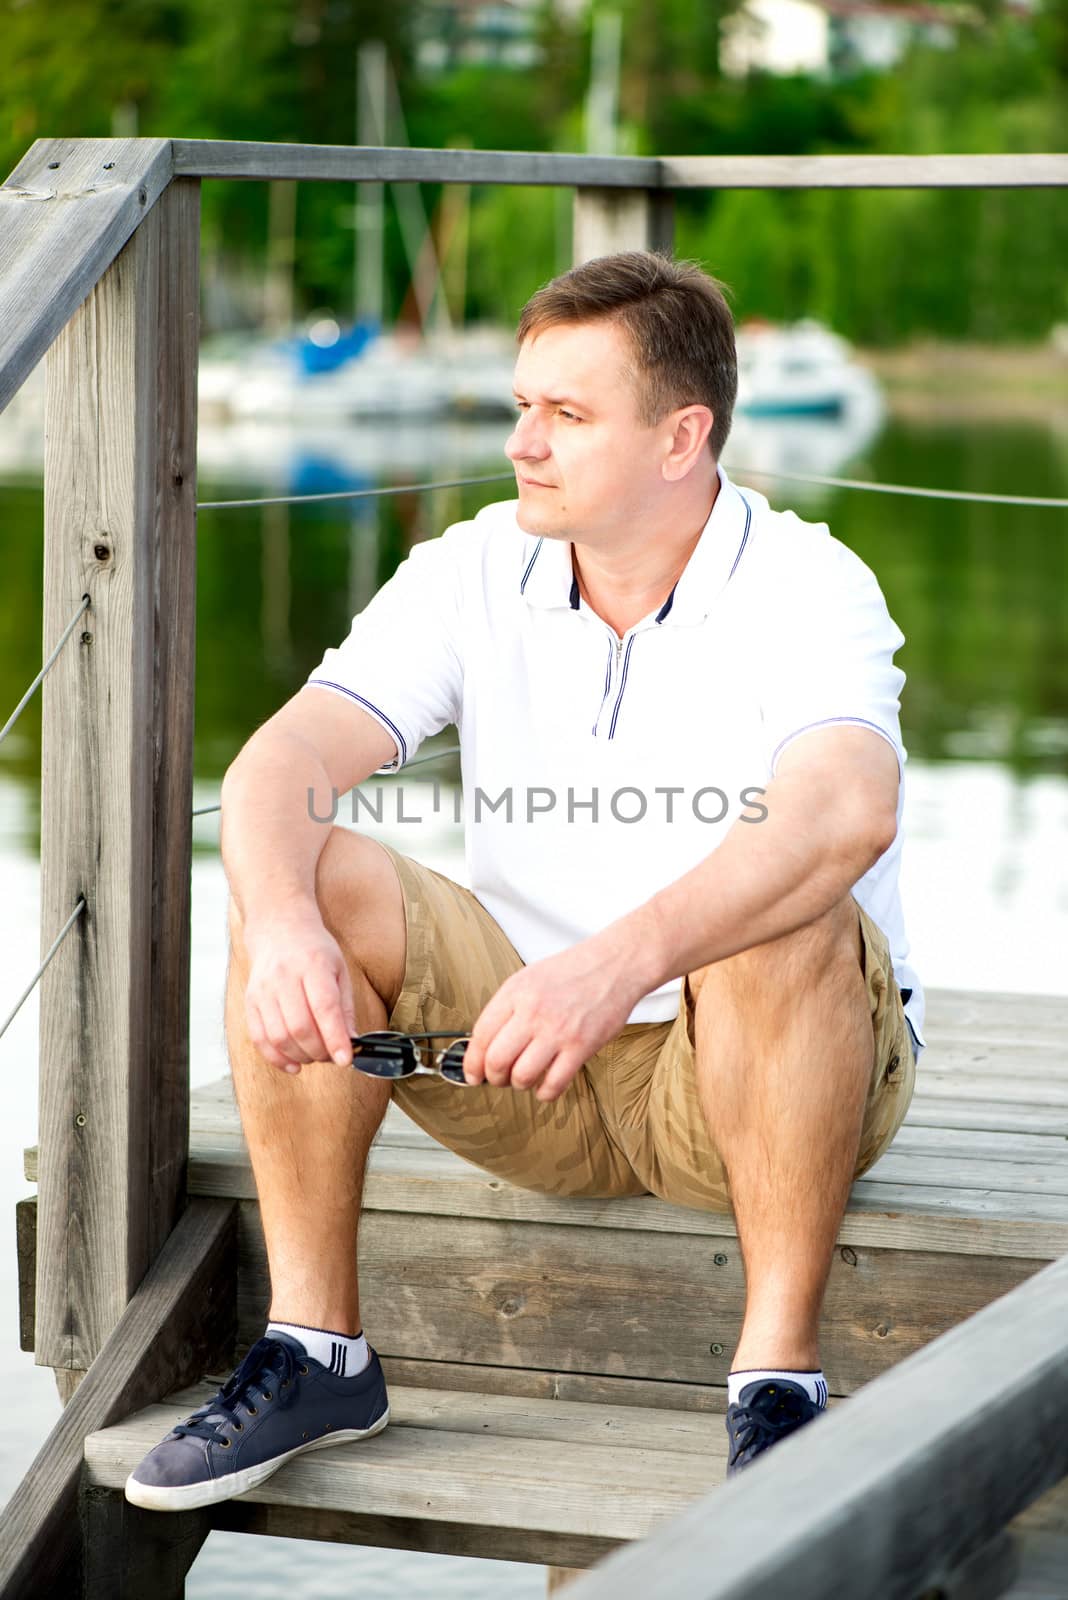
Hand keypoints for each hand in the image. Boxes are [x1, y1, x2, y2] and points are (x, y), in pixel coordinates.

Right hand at [242, 911, 356, 1074]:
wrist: (279, 930)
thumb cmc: (314, 952)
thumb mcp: (339, 970)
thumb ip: (345, 1008)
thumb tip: (351, 1043)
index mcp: (313, 965)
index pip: (324, 1007)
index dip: (335, 1038)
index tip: (346, 1059)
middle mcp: (284, 977)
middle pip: (300, 1027)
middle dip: (319, 1051)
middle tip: (332, 1056)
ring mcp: (263, 990)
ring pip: (279, 1036)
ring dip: (301, 1056)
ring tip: (315, 1056)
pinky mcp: (251, 1002)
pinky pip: (259, 1038)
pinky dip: (276, 1058)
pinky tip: (293, 1064)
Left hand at [461, 932, 648, 1102]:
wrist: (613, 965)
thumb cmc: (571, 973)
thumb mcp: (528, 978)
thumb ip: (507, 1008)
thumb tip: (485, 1045)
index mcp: (516, 992)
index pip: (481, 1035)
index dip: (472, 1062)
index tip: (472, 1074)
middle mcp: (533, 1011)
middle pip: (496, 1060)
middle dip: (493, 1077)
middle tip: (499, 1078)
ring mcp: (558, 1030)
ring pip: (522, 1076)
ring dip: (518, 1085)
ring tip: (524, 1078)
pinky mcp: (581, 1046)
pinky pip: (553, 1084)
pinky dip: (544, 1092)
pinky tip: (545, 1084)